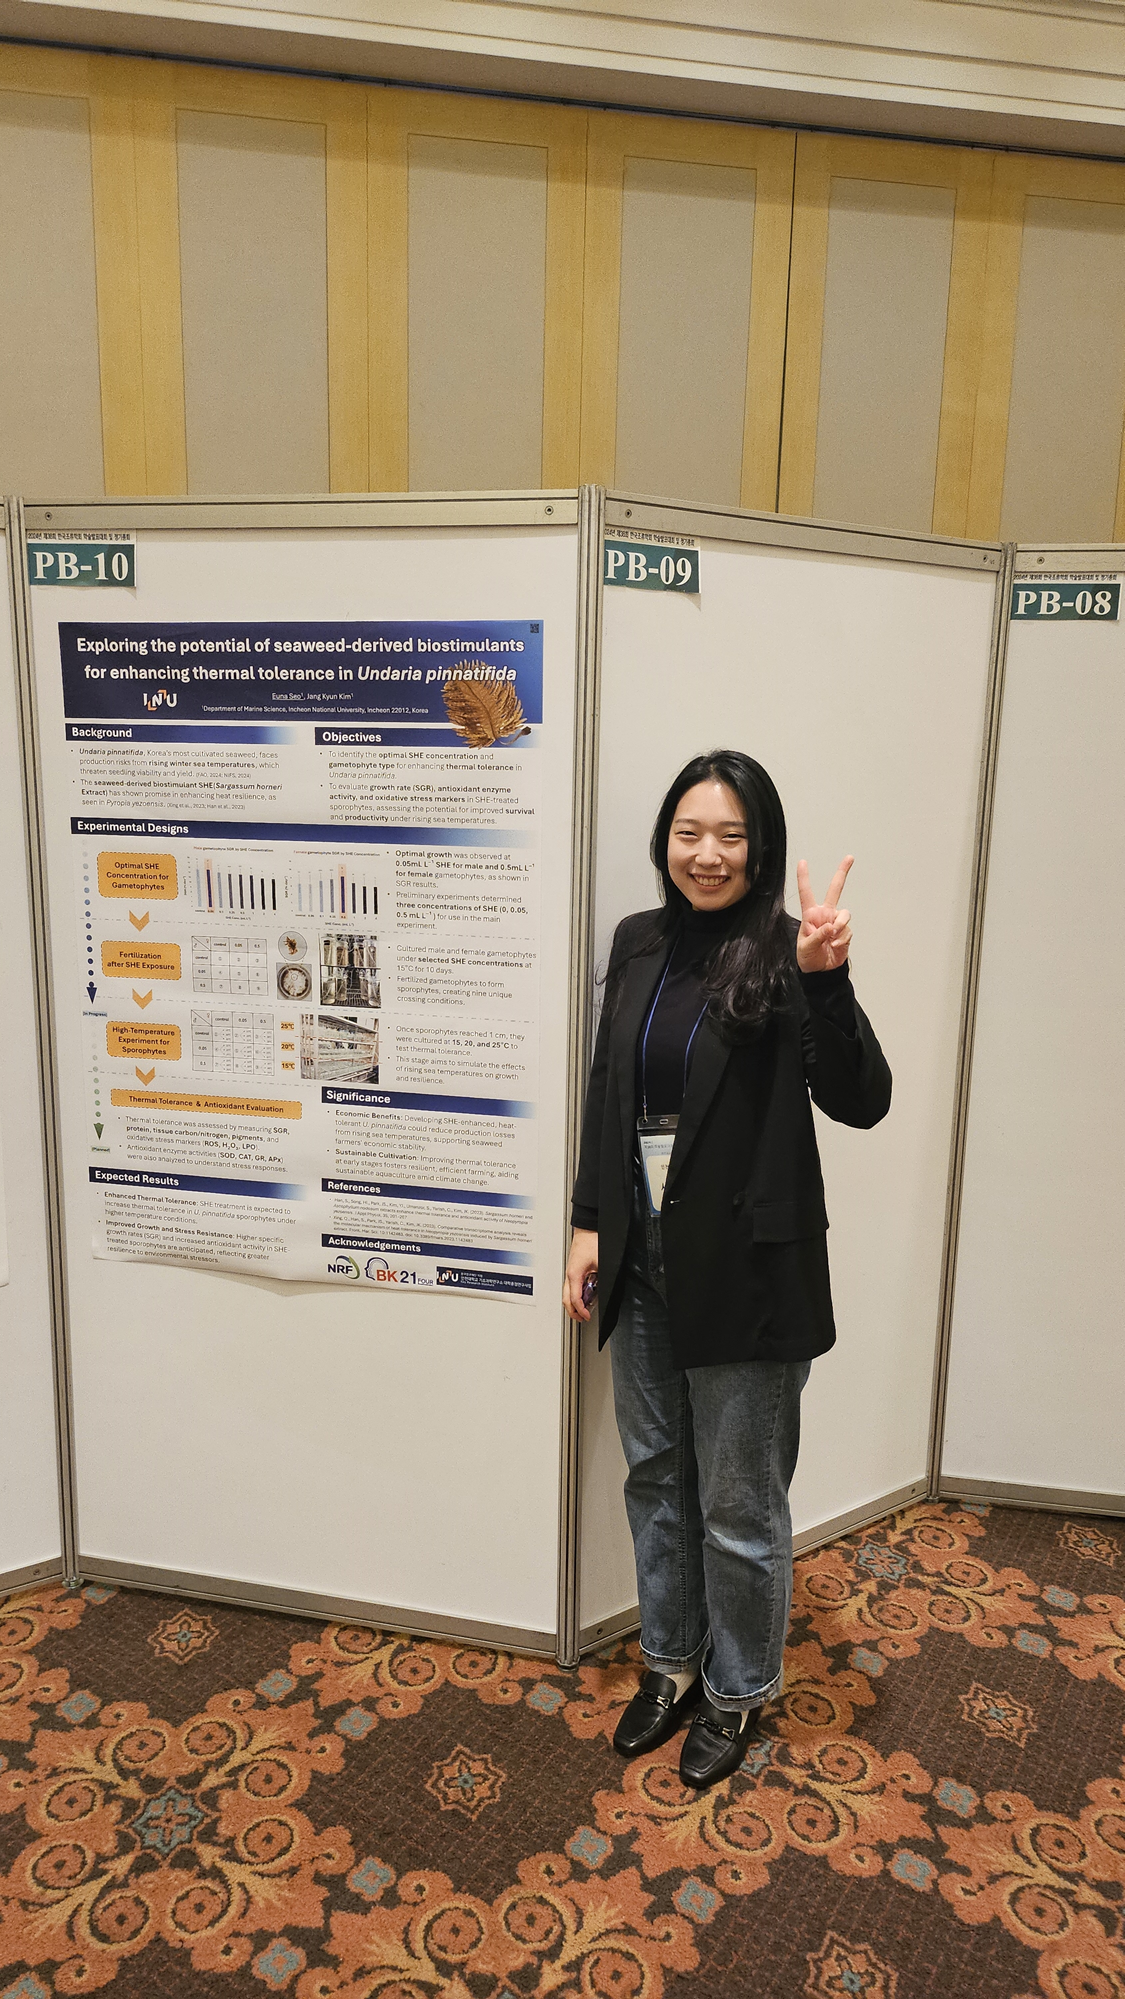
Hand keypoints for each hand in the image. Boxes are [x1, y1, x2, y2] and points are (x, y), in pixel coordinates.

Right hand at [563, 1229, 598, 1322]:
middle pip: (566, 1299)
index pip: (574, 1299)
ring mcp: (570, 1271)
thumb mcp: (601, 1262)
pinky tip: (586, 1295)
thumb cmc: (592, 1241)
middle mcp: (569, 1274)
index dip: (580, 1311)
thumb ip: (603, 1278)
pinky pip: (572, 1285)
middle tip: (582, 1318)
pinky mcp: (574, 1268)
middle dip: (573, 1312)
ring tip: (584, 1310)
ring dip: (574, 1303)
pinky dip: (576, 1294)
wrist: (588, 1228)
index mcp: (574, 1274)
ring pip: (567, 1293)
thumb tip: (608, 1289)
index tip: (587, 1317)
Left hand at [796, 855, 853, 972]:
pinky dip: (842, 939)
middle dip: (842, 873)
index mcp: (810, 915)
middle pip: (835, 889)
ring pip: (845, 913)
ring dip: (840, 925)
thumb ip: (817, 936)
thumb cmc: (808, 958)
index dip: (804, 877)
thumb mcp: (806, 947)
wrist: (821, 972)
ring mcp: (836, 922)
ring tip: (832, 937)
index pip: (806, 892)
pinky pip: (847, 930)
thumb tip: (830, 927)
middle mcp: (825, 914)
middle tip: (850, 857)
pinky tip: (835, 946)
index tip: (802, 861)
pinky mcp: (845, 932)